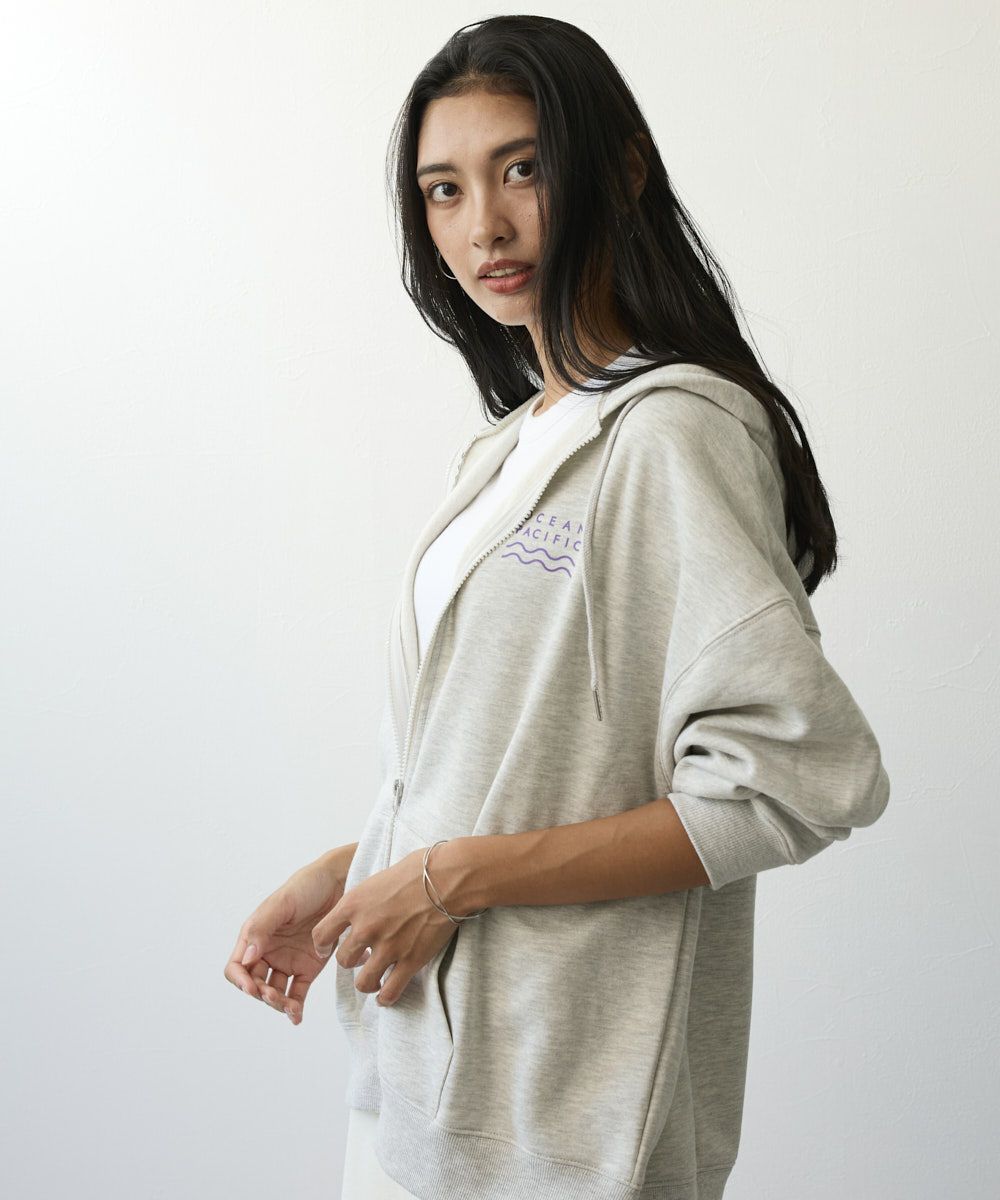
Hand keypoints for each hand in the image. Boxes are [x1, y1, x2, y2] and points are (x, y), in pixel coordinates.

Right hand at [223, 845, 354, 1024]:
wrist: (340, 882)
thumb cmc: (307, 886)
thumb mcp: (282, 904)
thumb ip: (263, 928)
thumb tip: (248, 958)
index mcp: (255, 936)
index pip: (236, 967)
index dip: (240, 981)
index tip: (252, 989)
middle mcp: (268, 951)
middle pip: (255, 984)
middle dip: (262, 995)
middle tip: (276, 997)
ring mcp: (288, 961)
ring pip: (275, 992)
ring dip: (278, 1004)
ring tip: (291, 1008)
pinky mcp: (308, 967)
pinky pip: (297, 993)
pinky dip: (295, 1007)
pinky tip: (296, 1016)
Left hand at [312, 847, 457, 1006]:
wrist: (448, 877)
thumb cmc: (418, 870)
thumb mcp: (378, 878)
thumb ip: (365, 899)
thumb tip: (363, 908)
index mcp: (354, 904)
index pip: (321, 934)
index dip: (323, 945)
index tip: (329, 948)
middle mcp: (366, 928)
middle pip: (343, 961)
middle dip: (352, 962)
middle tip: (363, 958)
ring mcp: (388, 947)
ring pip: (363, 982)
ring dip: (368, 983)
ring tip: (374, 980)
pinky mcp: (410, 960)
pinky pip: (390, 991)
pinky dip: (386, 997)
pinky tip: (386, 995)